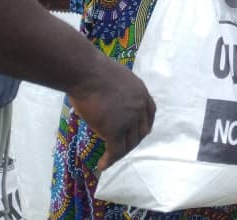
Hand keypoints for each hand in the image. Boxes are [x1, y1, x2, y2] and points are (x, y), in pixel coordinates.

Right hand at [69, 56, 155, 170]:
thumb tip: (107, 98)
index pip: (150, 113)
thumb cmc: (93, 71)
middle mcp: (140, 106)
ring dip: (120, 153)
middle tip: (119, 149)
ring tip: (109, 159)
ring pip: (129, 144)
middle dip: (132, 141)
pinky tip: (102, 165)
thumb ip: (118, 91)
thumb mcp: (115, 78)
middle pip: (140, 131)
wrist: (87, 73)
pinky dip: (110, 160)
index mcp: (141, 92)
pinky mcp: (115, 130)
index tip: (139, 133)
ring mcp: (129, 119)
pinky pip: (115, 151)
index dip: (144, 125)